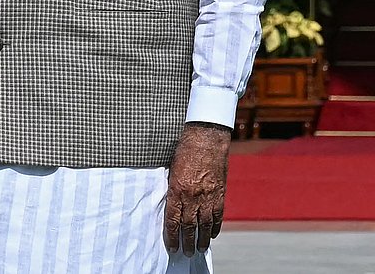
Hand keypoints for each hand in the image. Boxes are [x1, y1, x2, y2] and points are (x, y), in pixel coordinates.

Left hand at [164, 121, 230, 255]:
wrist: (206, 139)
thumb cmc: (184, 150)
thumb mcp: (171, 169)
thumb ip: (172, 188)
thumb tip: (170, 204)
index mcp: (177, 189)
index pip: (173, 219)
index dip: (172, 235)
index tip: (171, 246)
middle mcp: (193, 196)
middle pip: (189, 225)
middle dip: (186, 241)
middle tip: (185, 253)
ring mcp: (208, 196)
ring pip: (205, 224)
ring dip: (202, 238)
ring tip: (199, 248)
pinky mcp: (220, 193)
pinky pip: (218, 214)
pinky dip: (215, 226)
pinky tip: (212, 234)